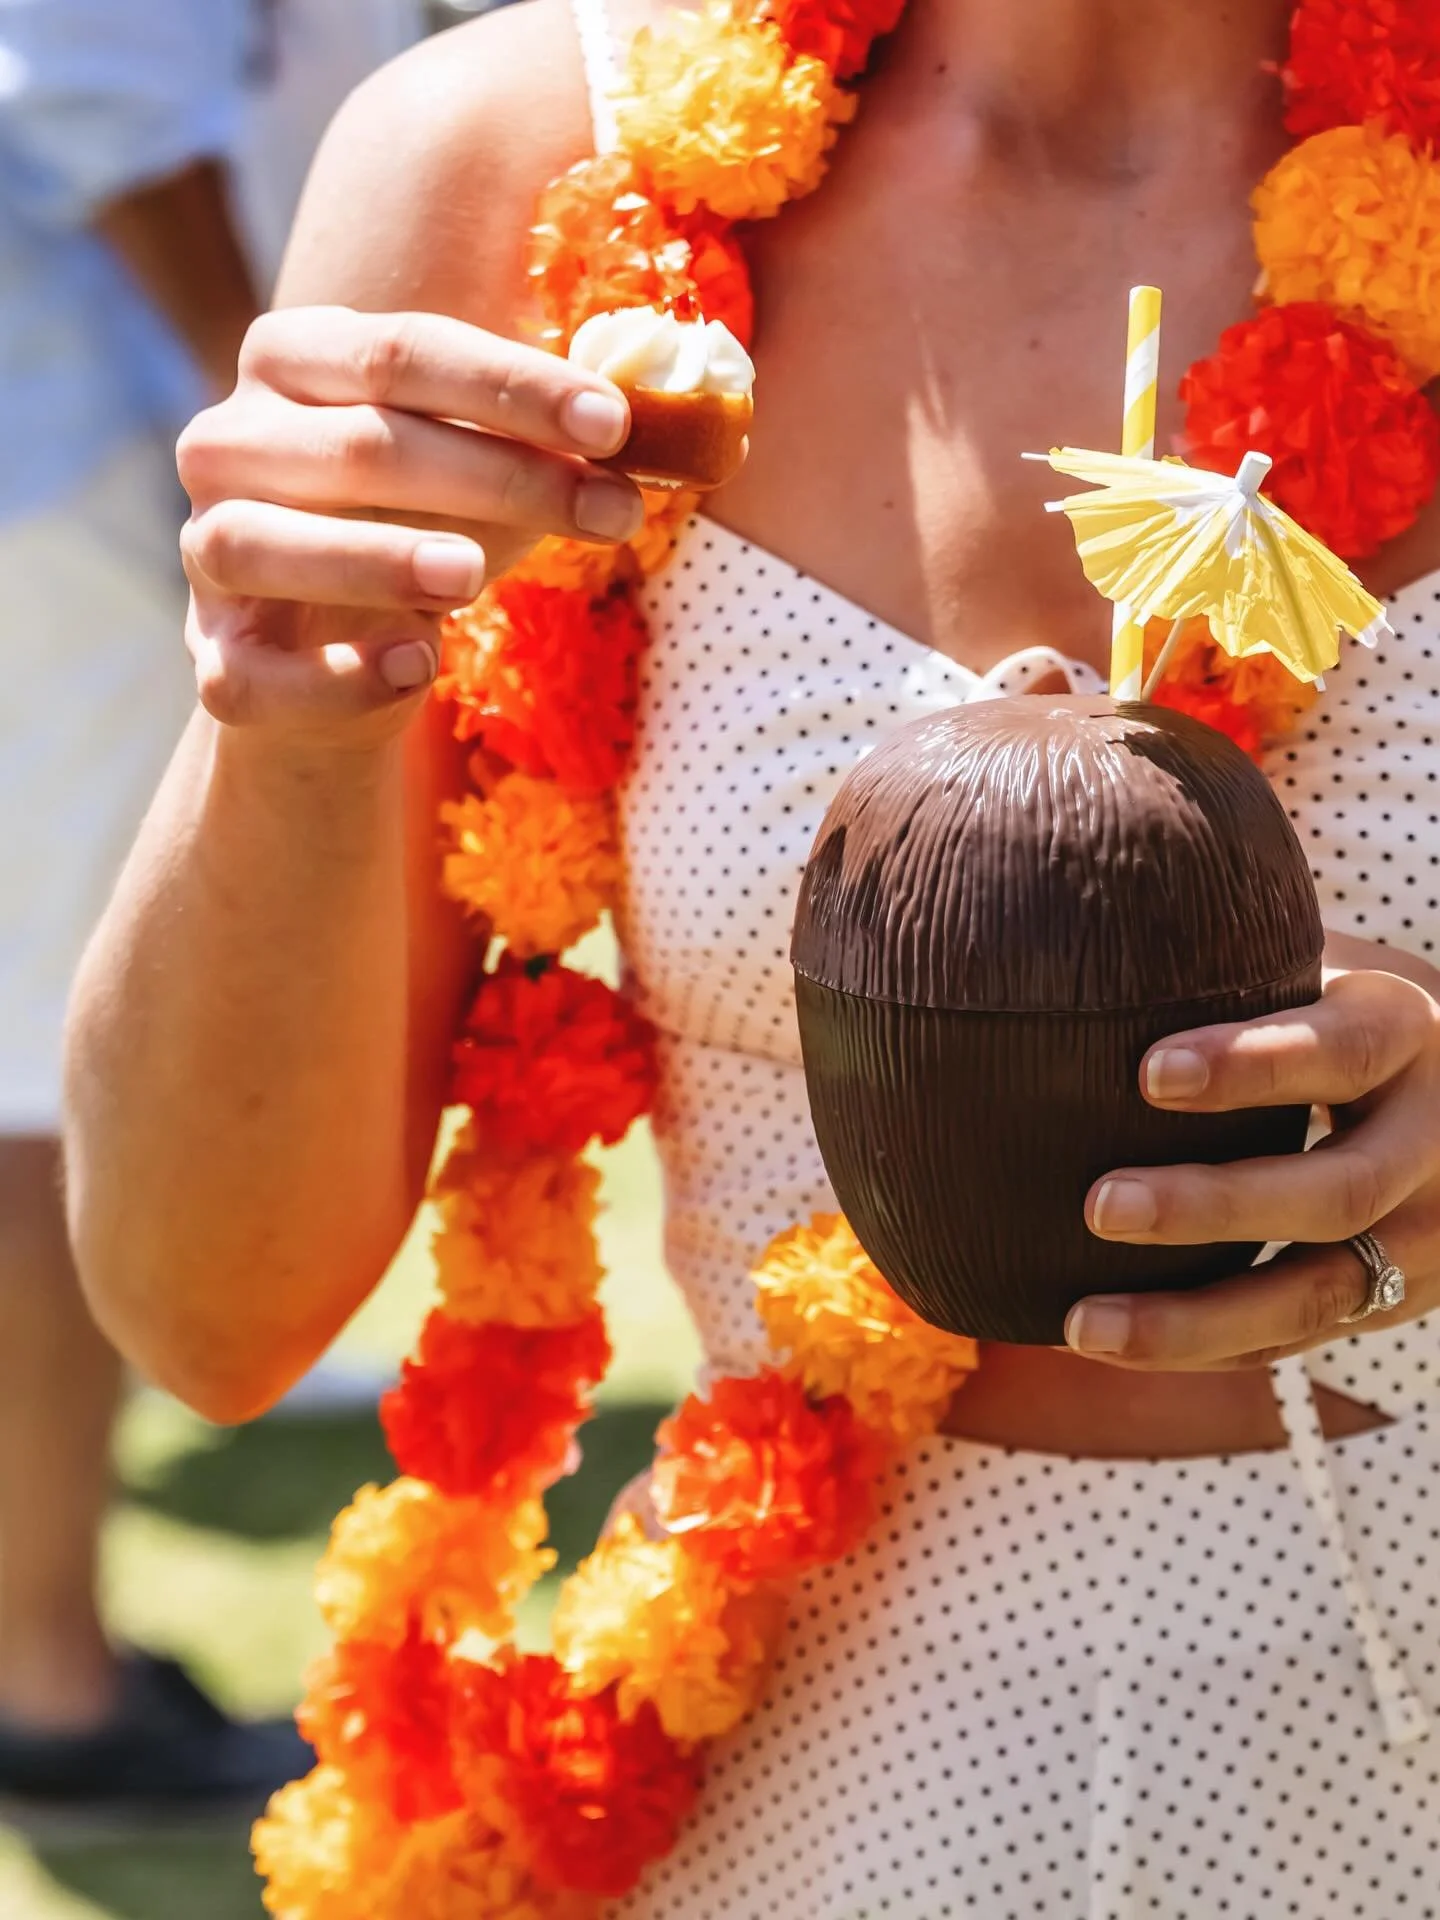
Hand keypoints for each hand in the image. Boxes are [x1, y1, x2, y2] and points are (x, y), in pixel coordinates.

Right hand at [176, 306, 641, 739]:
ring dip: (377, 558)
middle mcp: (229, 442)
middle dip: (499, 478)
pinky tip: (416, 667)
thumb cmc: (417, 528)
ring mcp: (207, 549)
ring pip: (266, 543)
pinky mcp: (216, 657)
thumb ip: (557, 444)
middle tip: (610, 511)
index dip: (513, 388)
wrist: (331, 658)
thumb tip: (681, 428)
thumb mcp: (485, 475)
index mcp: (295, 361)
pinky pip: (257, 672)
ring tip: (472, 579)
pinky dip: (336, 675)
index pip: (404, 352)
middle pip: (361, 445)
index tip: (615, 425)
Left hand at [1065, 962, 1439, 1368]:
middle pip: (1334, 1189)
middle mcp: (1433, 1140)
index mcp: (1405, 1032)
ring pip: (1314, 1294)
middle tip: (1098, 1204)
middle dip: (1212, 1205)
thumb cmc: (1332, 1004)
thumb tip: (1078, 908)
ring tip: (1082, 1321)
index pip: (1341, 1051)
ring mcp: (1423, 1234)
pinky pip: (1292, 1341)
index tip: (1147, 1072)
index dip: (1251, 1064)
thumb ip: (1233, 952)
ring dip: (1192, 1318)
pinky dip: (1200, 1347)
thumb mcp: (1317, 964)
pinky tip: (1106, 1343)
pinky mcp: (1391, 1297)